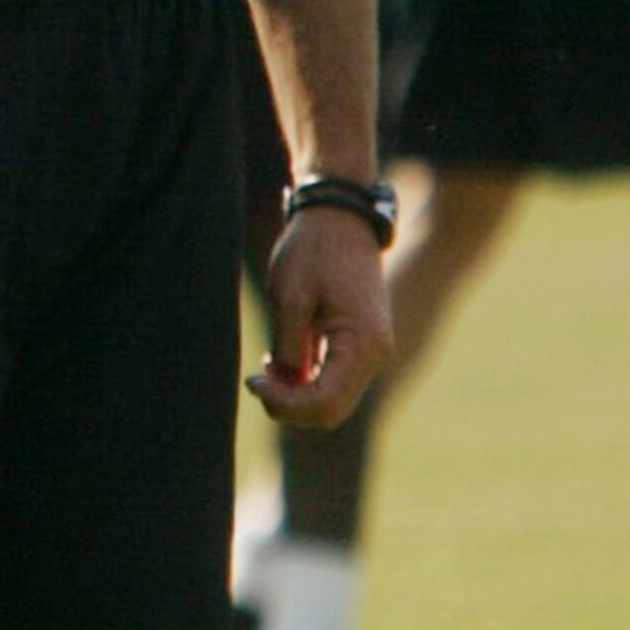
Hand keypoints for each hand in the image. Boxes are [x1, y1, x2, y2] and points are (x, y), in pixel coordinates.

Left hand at [248, 205, 392, 427]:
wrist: (340, 219)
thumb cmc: (314, 250)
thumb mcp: (291, 295)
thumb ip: (287, 346)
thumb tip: (282, 385)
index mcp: (363, 346)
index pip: (327, 404)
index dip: (286, 404)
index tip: (254, 382)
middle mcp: (375, 355)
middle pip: (331, 409)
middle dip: (290, 404)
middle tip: (256, 381)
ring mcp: (370, 352)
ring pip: (332, 398)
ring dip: (296, 394)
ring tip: (266, 371)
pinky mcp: (359, 345)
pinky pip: (334, 379)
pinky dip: (306, 381)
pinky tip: (280, 363)